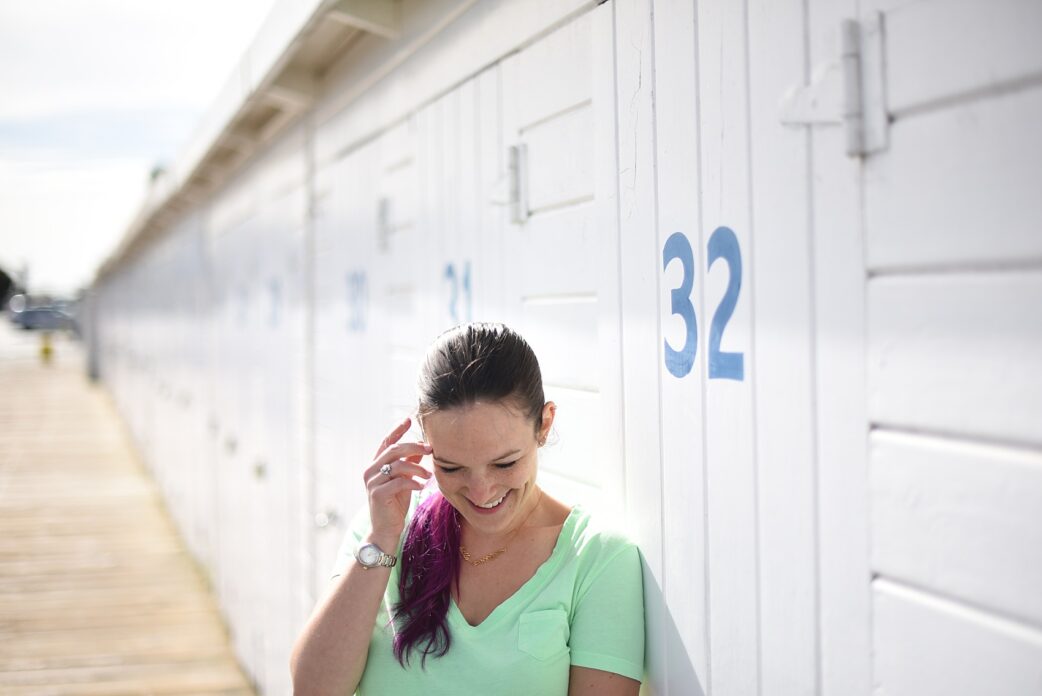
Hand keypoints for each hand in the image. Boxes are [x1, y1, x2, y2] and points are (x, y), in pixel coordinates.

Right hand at [363, 417, 431, 543]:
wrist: (385, 530)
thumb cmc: (395, 504)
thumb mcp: (404, 480)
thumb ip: (410, 463)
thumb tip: (422, 446)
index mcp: (376, 465)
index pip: (386, 442)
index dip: (397, 430)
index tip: (409, 419)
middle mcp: (371, 471)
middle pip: (394, 450)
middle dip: (414, 446)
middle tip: (430, 449)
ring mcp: (372, 482)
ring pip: (398, 465)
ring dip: (417, 468)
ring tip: (429, 475)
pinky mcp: (377, 494)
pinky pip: (398, 482)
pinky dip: (413, 482)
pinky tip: (421, 486)